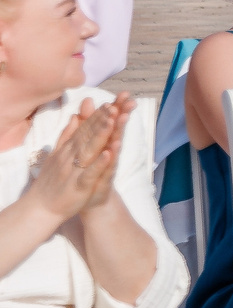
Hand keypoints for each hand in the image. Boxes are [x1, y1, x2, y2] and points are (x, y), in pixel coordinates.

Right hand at [27, 97, 128, 222]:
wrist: (41, 208)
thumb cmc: (53, 179)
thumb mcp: (60, 154)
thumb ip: (69, 134)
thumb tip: (75, 115)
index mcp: (69, 149)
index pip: (85, 128)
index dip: (98, 115)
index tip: (111, 100)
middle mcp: (71, 156)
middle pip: (88, 134)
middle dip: (102, 118)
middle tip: (116, 103)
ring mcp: (74, 170)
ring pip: (89, 150)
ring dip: (100, 134)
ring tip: (112, 119)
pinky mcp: (80, 186)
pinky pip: (90, 173)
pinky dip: (99, 163)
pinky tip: (108, 153)